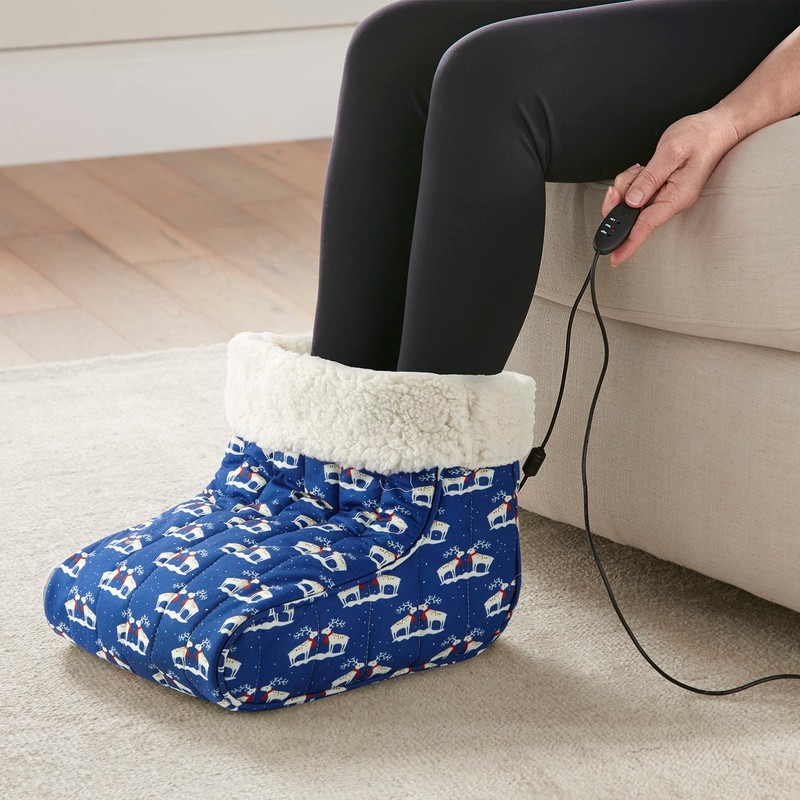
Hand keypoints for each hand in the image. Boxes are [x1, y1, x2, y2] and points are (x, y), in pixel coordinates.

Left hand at [600, 109, 738, 266]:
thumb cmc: (699, 137)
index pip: (647, 225)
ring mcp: (664, 197)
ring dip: (627, 184)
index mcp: (676, 197)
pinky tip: (641, 169)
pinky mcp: (659, 190)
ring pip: (630, 201)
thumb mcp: (670, 152)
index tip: (614, 257)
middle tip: (618, 187)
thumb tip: (632, 201)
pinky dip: (631, 180)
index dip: (628, 243)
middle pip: (633, 215)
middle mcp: (670, 201)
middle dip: (619, 201)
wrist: (715, 128)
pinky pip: (635, 192)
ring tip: (640, 168)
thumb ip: (650, 178)